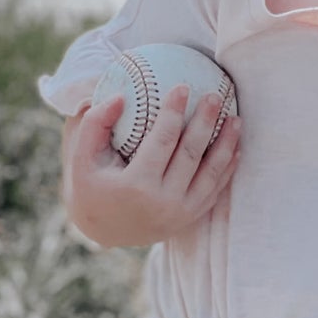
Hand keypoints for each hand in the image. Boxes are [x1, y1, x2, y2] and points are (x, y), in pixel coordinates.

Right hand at [63, 85, 240, 247]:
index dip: (174, 112)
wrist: (103, 230)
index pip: (162, 141)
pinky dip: (228, 168)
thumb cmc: (91, 185)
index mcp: (135, 186)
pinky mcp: (190, 218)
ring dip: (227, 144)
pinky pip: (215, 190)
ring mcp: (180, 213)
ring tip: (235, 118)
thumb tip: (120, 96)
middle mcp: (162, 202)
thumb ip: (95, 123)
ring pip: (211, 174)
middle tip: (215, 96)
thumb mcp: (82, 156)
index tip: (182, 87)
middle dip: (207, 122)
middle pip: (191, 154)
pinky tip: (235, 147)